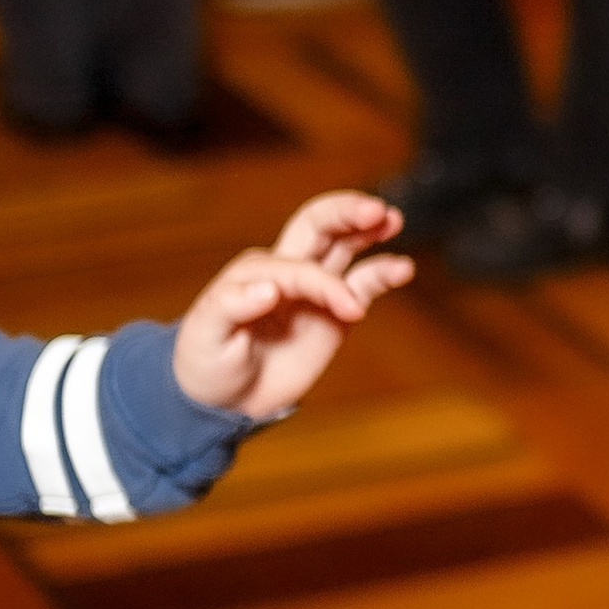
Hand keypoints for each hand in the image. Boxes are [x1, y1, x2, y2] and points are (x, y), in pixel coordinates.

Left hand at [172, 190, 412, 418]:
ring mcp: (312, 289)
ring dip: (367, 229)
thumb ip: (229, 307)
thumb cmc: (207, 362)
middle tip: (375, 210)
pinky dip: (383, 273)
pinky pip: (362, 284)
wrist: (223, 397)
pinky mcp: (333, 312)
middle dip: (345, 212)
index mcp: (254, 271)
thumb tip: (269, 288)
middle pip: (317, 225)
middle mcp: (286, 270)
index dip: (325, 285)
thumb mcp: (205, 336)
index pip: (297, 268)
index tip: (351, 313)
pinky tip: (403, 268)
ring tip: (393, 219)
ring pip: (343, 245)